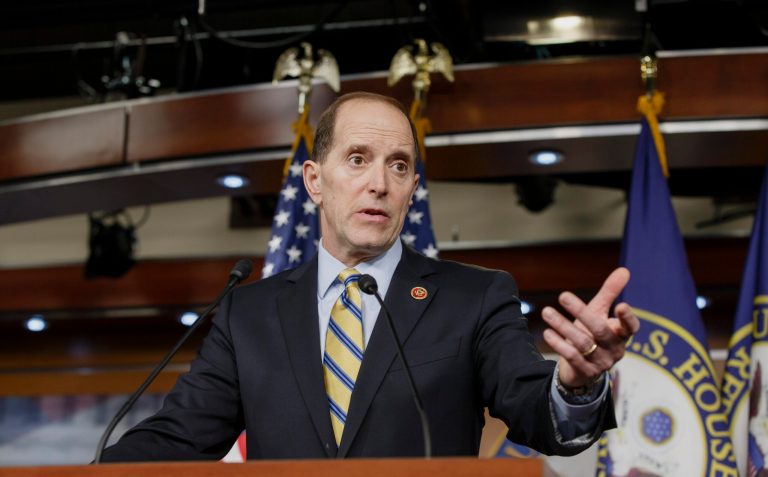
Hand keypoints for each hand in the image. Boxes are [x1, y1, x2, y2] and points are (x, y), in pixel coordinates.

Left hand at [541, 267, 638, 388]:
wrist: (581, 368)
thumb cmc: (592, 333)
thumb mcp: (600, 312)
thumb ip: (610, 293)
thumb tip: (624, 270)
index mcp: (621, 334)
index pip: (630, 327)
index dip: (628, 318)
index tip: (621, 305)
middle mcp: (614, 349)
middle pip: (600, 330)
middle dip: (581, 312)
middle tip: (562, 295)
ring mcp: (601, 362)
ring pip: (583, 343)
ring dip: (563, 326)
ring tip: (546, 311)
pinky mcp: (586, 372)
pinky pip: (572, 357)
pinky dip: (559, 344)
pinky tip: (547, 332)